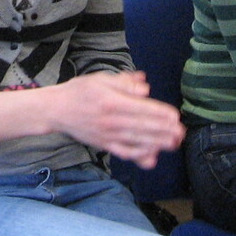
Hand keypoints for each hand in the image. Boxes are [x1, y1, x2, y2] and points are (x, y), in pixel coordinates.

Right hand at [48, 71, 183, 167]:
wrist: (56, 110)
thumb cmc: (79, 91)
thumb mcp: (101, 79)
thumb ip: (124, 83)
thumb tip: (145, 87)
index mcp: (111, 101)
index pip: (140, 108)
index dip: (159, 113)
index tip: (174, 116)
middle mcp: (110, 120)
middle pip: (141, 126)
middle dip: (163, 130)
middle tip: (180, 132)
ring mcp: (106, 135)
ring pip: (135, 141)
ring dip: (156, 143)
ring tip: (172, 144)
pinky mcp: (103, 145)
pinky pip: (123, 152)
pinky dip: (138, 156)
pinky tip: (151, 157)